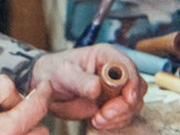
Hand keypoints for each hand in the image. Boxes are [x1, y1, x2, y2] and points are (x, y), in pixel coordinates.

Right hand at [0, 75, 52, 134]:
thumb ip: (1, 87)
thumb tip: (19, 97)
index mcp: (7, 130)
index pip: (37, 108)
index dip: (45, 93)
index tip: (47, 86)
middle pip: (41, 130)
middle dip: (30, 117)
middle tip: (9, 110)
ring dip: (25, 131)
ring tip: (2, 124)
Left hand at [31, 44, 145, 129]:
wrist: (43, 86)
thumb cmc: (53, 71)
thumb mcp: (63, 73)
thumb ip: (80, 81)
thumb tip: (96, 88)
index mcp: (105, 56)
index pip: (128, 67)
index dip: (131, 83)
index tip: (127, 98)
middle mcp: (114, 71)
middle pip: (136, 88)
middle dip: (125, 105)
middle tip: (105, 114)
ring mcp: (114, 90)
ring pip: (132, 105)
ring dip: (119, 116)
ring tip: (97, 119)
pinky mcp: (111, 105)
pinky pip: (123, 116)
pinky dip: (114, 123)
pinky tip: (98, 122)